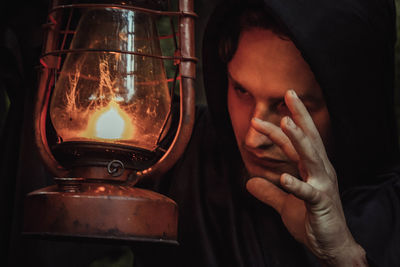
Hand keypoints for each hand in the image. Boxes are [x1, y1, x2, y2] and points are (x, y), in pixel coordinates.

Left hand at [246, 90, 366, 265]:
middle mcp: (321, 172)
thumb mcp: (285, 204)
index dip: (284, 127)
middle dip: (300, 116)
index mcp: (313, 169)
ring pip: (311, 158)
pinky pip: (308, 193)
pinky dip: (296, 185)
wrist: (331, 245)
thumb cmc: (312, 222)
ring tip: (286, 121)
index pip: (297, 143)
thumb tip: (249, 182)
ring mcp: (323, 187)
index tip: (268, 113)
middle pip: (310, 139)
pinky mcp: (321, 204)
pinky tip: (284, 178)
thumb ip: (269, 191)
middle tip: (290, 94)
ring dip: (299, 139)